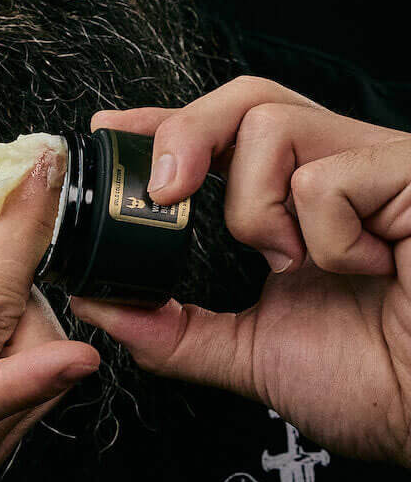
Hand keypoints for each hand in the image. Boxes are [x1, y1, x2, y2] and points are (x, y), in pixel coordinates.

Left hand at [70, 75, 410, 466]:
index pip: (222, 133)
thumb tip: (101, 304)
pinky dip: (326, 238)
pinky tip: (366, 269)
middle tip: (166, 192)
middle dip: (185, 133)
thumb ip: (175, 331)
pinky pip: (326, 178)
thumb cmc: (381, 384)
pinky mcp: (409, 175)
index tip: (111, 130)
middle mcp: (333, 170)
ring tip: (293, 259)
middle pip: (245, 98)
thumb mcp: (252, 354)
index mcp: (294, 203)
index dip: (163, 121)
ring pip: (271, 124)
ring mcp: (374, 167)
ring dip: (257, 207)